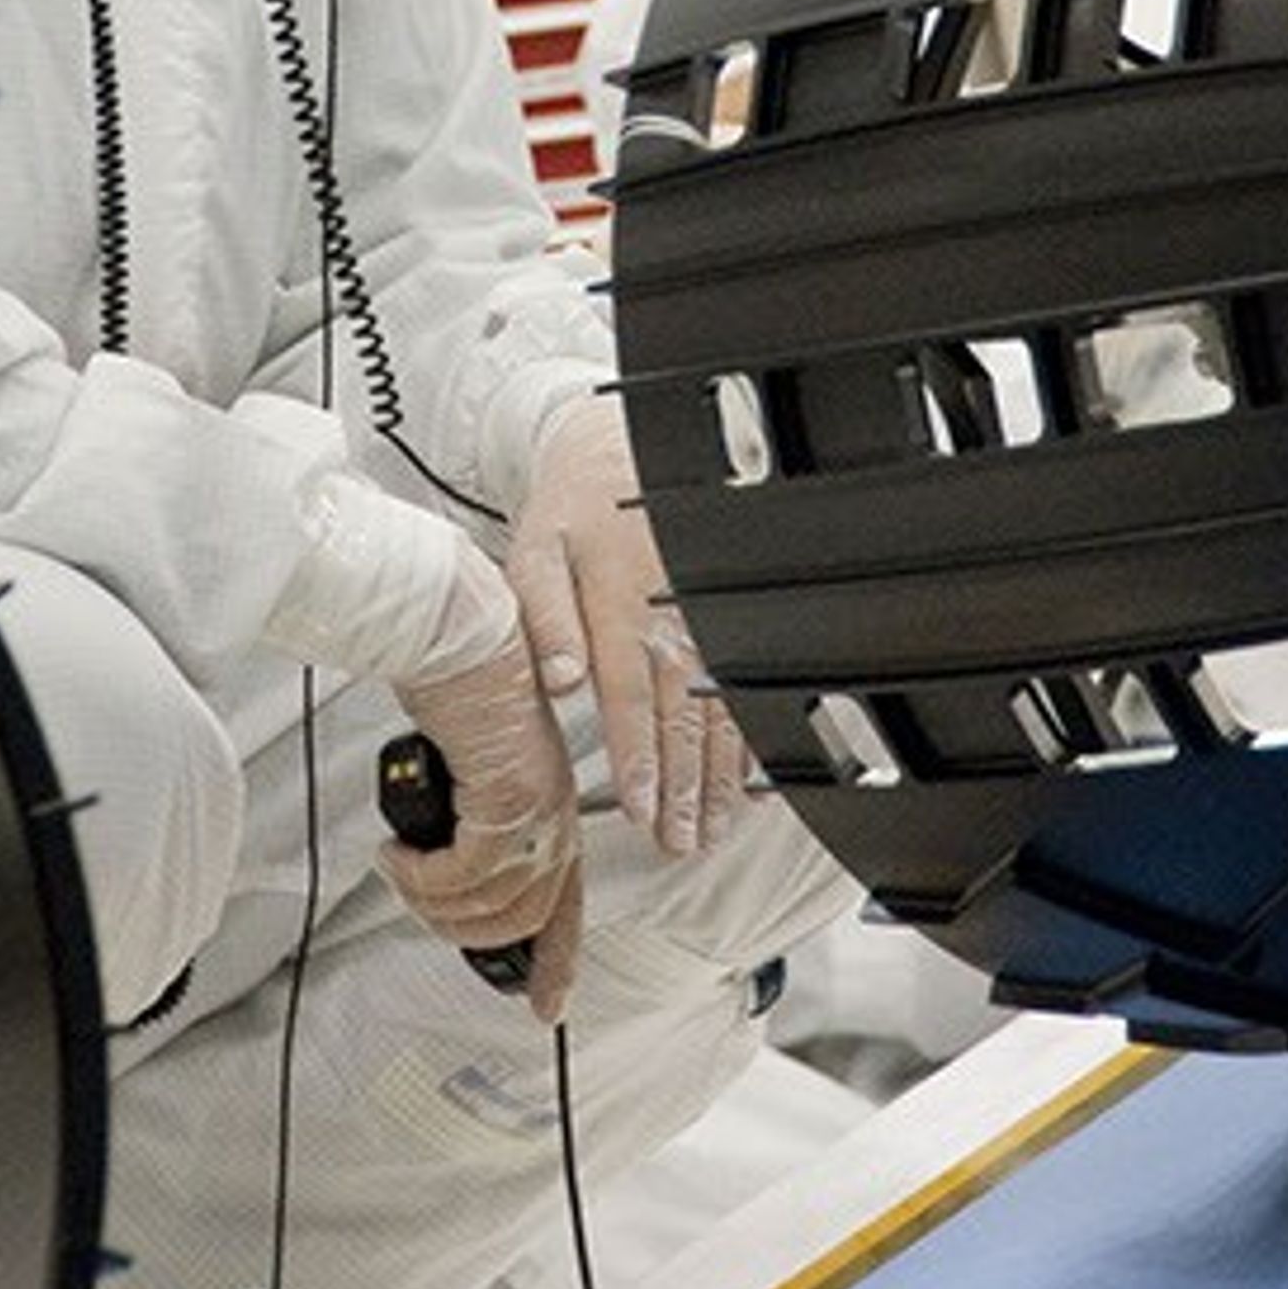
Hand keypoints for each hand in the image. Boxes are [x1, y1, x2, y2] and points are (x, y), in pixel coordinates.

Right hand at [388, 567, 584, 1023]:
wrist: (453, 636)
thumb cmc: (455, 685)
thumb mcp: (469, 767)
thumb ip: (473, 817)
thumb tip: (446, 861)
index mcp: (553, 805)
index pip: (567, 903)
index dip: (556, 959)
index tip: (544, 1002)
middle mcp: (555, 811)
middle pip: (528, 914)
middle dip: (471, 935)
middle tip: (420, 909)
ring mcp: (537, 806)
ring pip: (494, 901)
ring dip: (436, 902)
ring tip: (401, 872)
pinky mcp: (507, 796)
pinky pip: (466, 871)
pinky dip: (425, 876)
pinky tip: (399, 852)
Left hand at [505, 396, 748, 857]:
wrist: (623, 448)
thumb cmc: (573, 510)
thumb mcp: (535, 550)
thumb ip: (546, 619)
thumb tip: (560, 683)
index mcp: (617, 595)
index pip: (630, 691)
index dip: (638, 754)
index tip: (641, 806)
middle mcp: (671, 607)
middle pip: (683, 712)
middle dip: (684, 784)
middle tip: (681, 841)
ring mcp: (708, 612)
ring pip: (721, 703)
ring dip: (718, 773)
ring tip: (713, 827)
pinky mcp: (729, 613)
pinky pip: (749, 681)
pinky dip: (752, 736)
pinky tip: (751, 781)